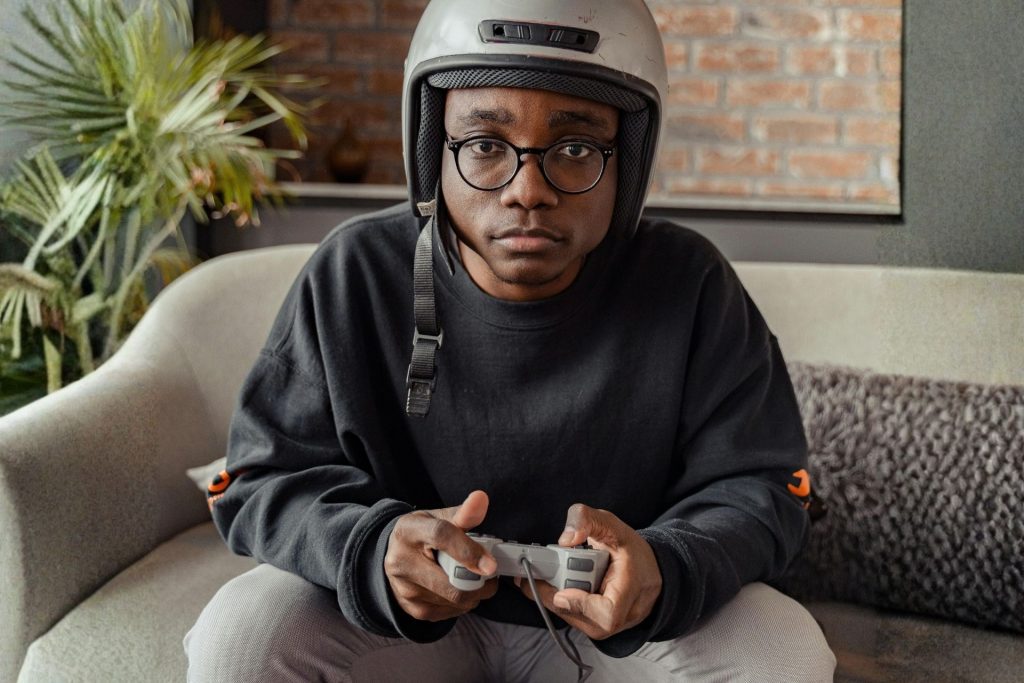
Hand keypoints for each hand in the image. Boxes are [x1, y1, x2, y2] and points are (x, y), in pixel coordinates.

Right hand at [385, 490, 498, 621]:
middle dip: (479, 581)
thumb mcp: (439, 517)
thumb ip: (464, 513)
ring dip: (474, 593)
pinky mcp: (411, 608)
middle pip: (449, 581)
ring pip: (454, 600)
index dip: (469, 551)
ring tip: (474, 578)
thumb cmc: (423, 534)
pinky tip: (459, 588)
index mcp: (409, 530)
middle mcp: (401, 561)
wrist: (394, 555)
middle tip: (490, 572)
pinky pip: (449, 613)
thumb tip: (481, 498)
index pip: (441, 537)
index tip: (491, 565)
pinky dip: (463, 604)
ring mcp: (404, 589)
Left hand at [518, 503, 662, 639]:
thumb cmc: (631, 549)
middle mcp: (625, 614)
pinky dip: (561, 604)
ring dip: (555, 602)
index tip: (561, 591)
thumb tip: (565, 539)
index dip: (582, 605)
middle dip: (556, 599)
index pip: (608, 613)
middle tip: (533, 577)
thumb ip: (586, 520)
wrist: (650, 570)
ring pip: (579, 622)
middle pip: (586, 620)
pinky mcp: (602, 627)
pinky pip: (578, 621)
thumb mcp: (611, 524)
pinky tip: (550, 586)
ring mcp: (614, 625)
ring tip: (538, 579)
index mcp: (632, 587)